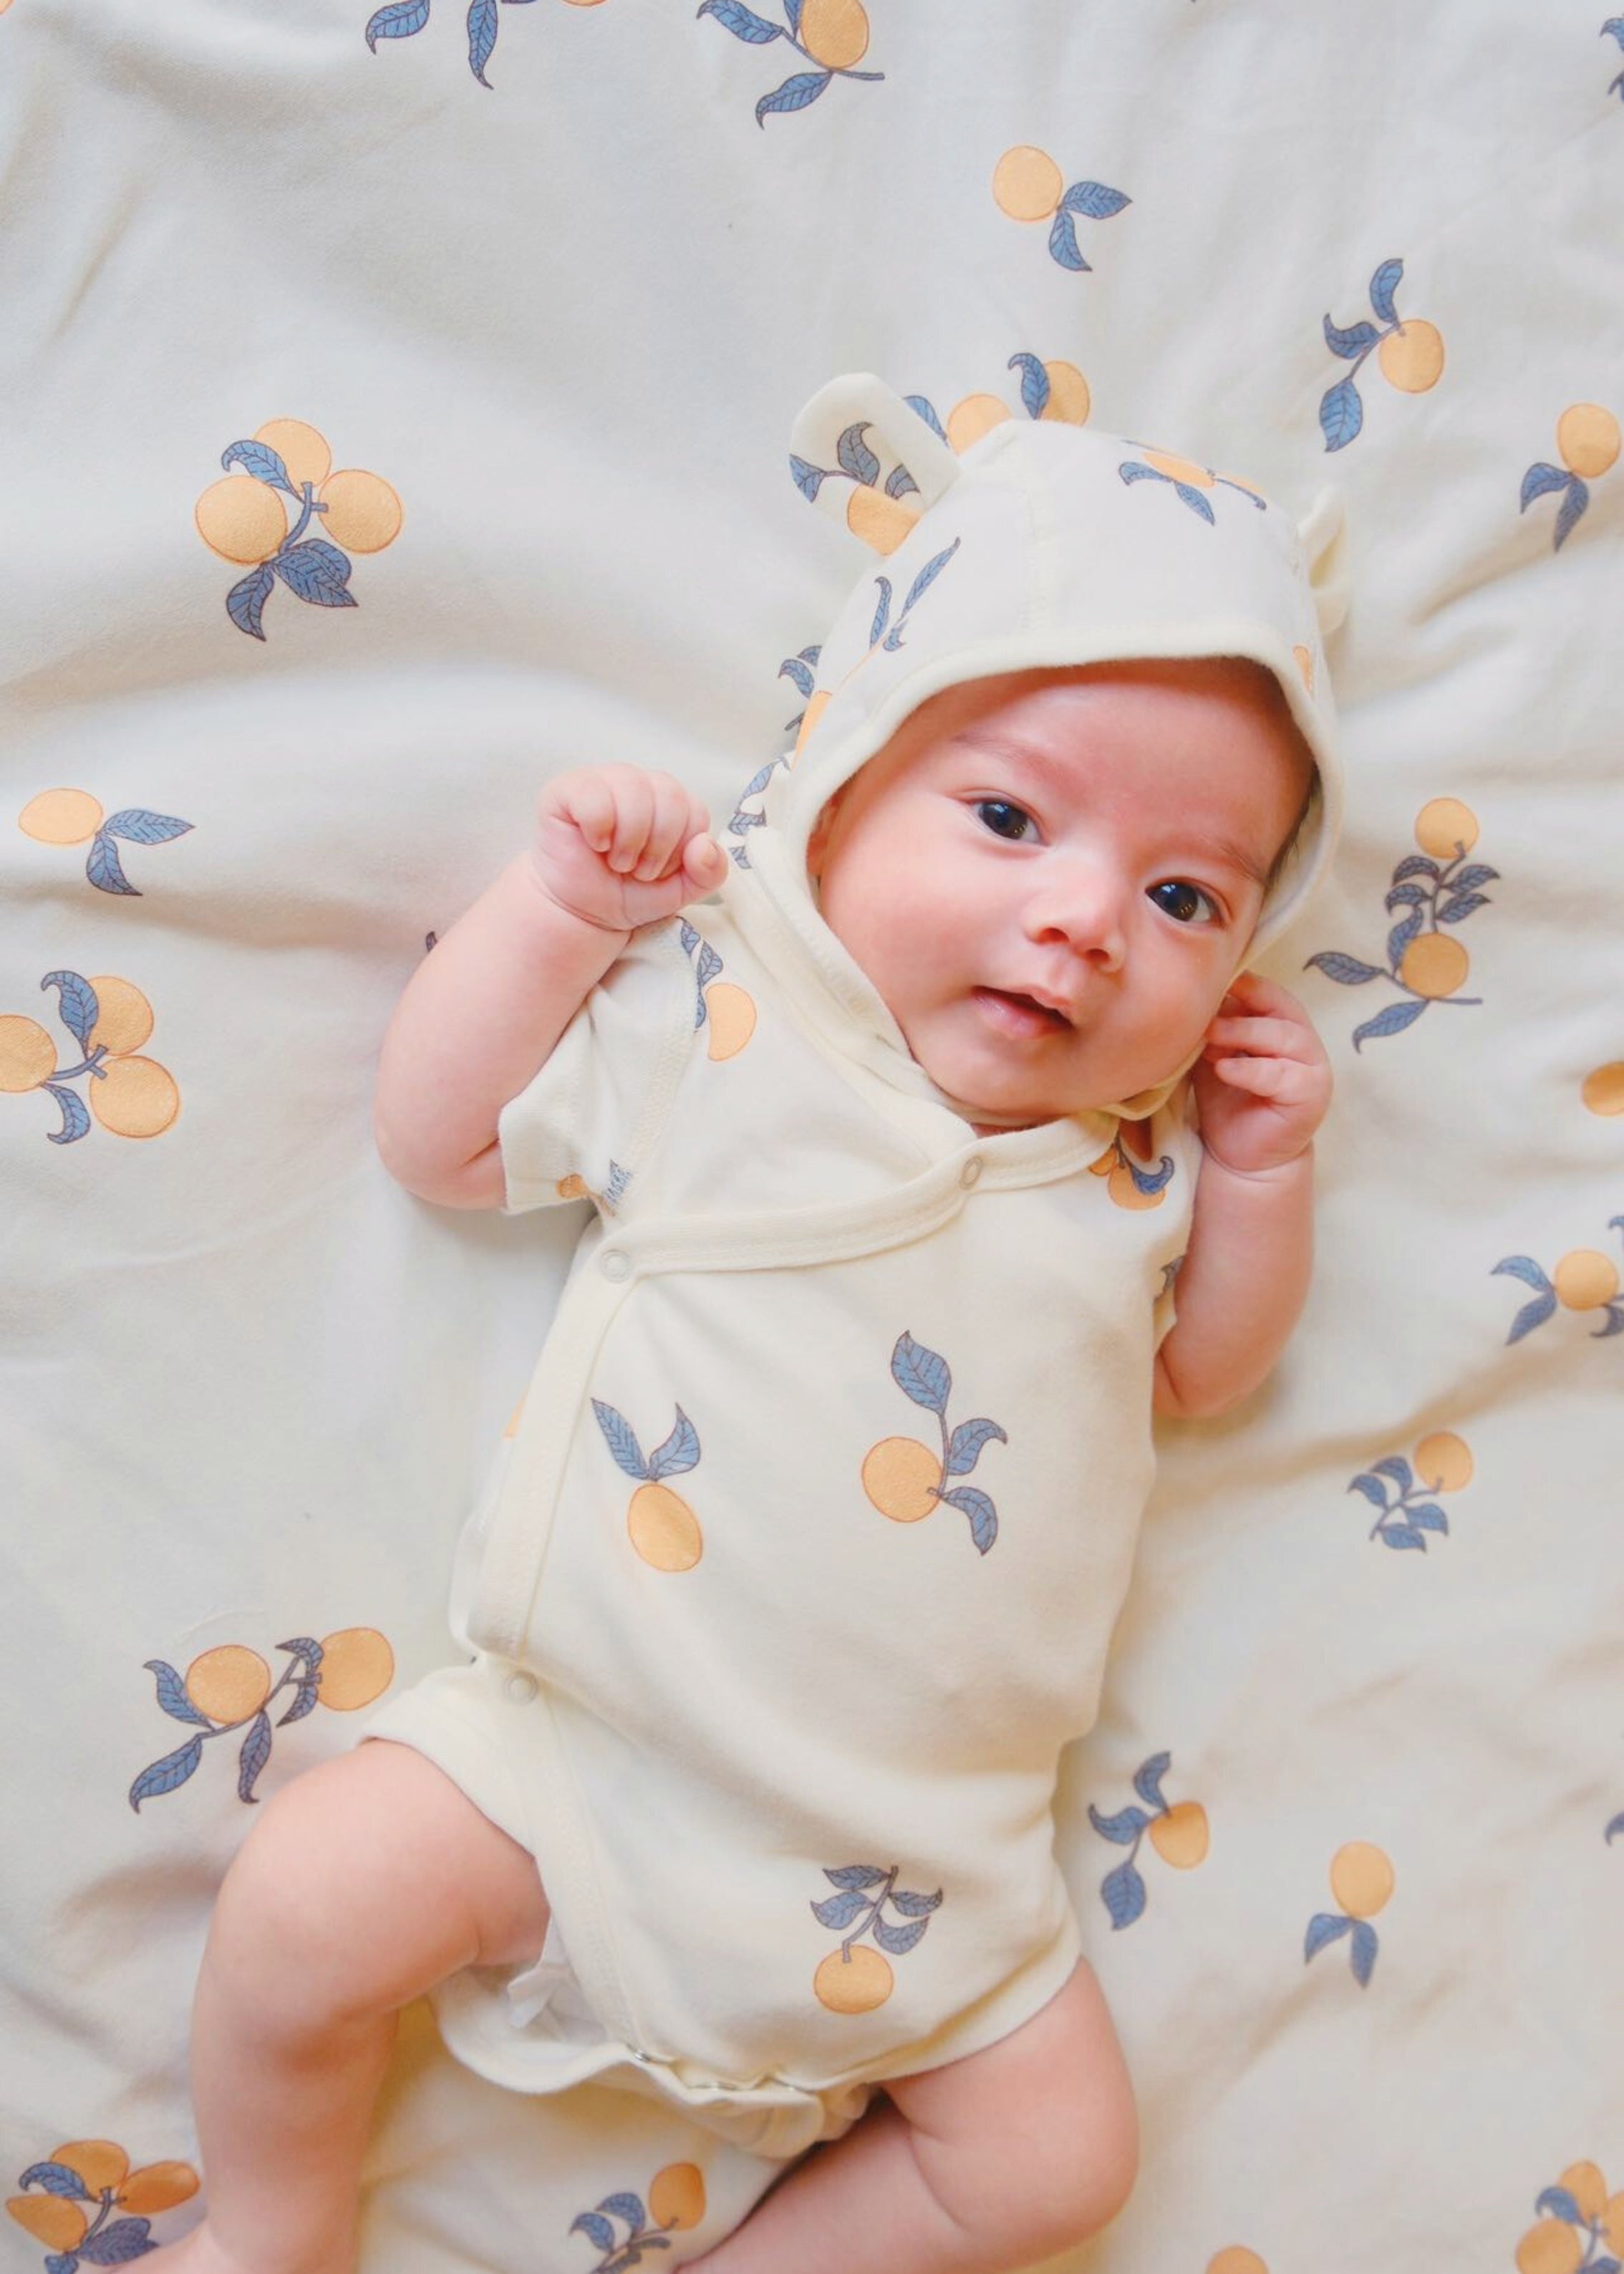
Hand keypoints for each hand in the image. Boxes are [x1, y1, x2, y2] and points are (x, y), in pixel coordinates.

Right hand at [531, 765, 730, 934]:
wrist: (581, 912)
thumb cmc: (627, 892)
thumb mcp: (680, 891)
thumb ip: (709, 873)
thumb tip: (704, 844)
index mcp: (671, 802)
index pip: (695, 811)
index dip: (679, 850)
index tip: (657, 871)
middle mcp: (641, 784)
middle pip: (671, 797)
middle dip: (657, 846)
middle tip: (636, 869)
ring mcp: (605, 781)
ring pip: (635, 790)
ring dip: (628, 841)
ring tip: (615, 861)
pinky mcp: (569, 788)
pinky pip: (594, 794)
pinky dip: (598, 829)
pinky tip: (593, 843)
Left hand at [1190, 971, 1331, 1176]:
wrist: (1241, 1155)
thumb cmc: (1228, 1100)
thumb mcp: (1215, 1055)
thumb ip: (1214, 1029)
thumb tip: (1197, 998)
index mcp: (1282, 1024)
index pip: (1269, 992)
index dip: (1243, 984)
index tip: (1210, 978)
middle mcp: (1303, 1040)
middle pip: (1278, 1009)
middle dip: (1240, 1007)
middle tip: (1204, 1013)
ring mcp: (1312, 1066)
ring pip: (1282, 1038)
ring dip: (1243, 1034)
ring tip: (1209, 1039)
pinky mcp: (1311, 1095)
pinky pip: (1280, 1076)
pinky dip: (1250, 1070)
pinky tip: (1224, 1069)